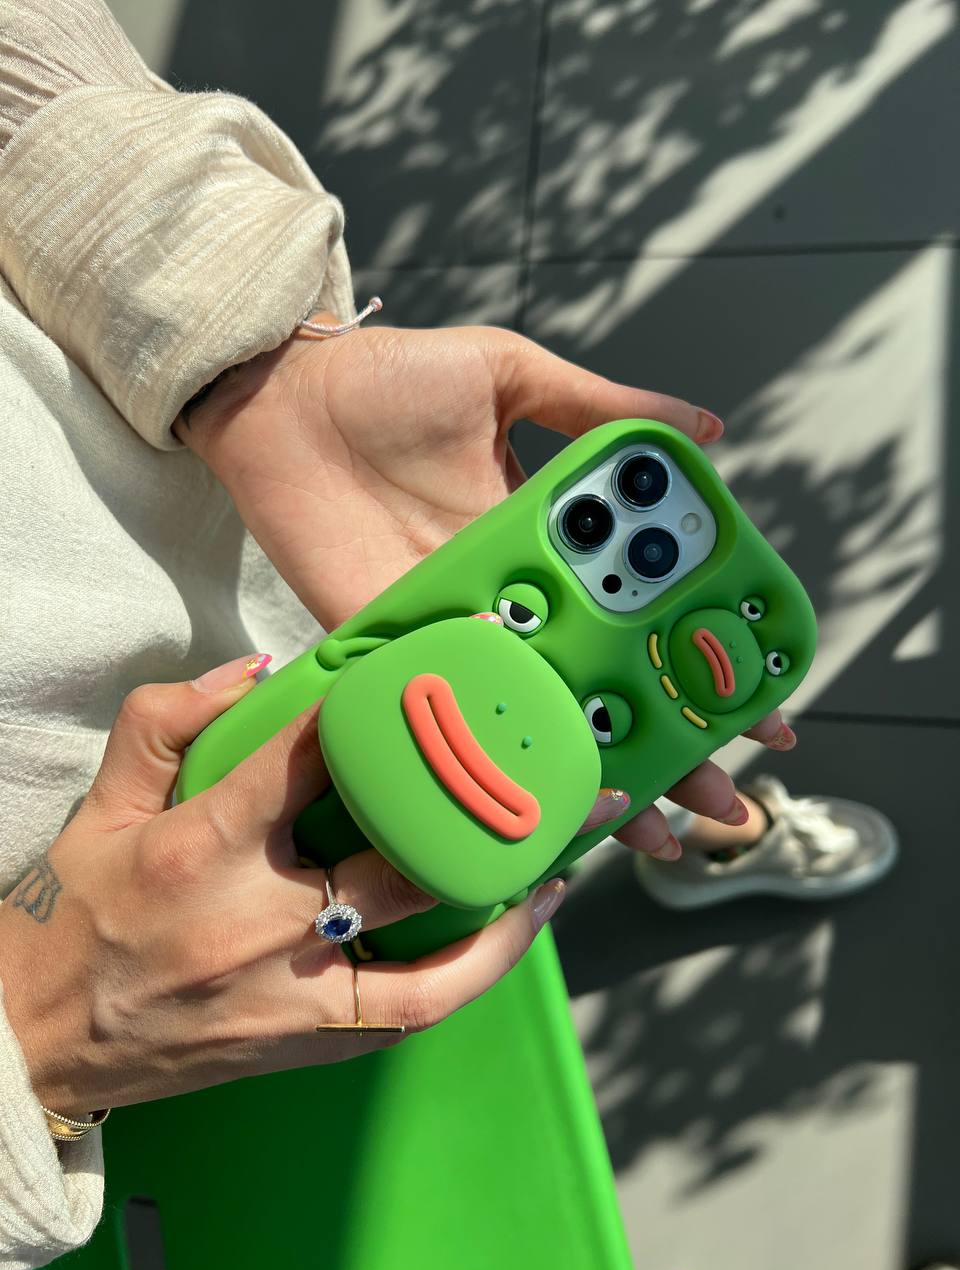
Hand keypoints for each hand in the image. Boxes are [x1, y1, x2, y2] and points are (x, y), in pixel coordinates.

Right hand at [0, 660, 564, 1116]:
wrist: (40, 1042)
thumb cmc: (76, 916)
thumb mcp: (99, 805)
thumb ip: (165, 722)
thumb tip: (257, 672)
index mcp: (198, 848)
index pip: (306, 759)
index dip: (381, 704)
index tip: (448, 663)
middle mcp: (252, 922)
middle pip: (394, 854)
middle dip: (476, 803)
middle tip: (549, 762)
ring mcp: (287, 991)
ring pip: (425, 951)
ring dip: (505, 905)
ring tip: (563, 855)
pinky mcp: (305, 1042)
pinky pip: (410, 1013)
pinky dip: (474, 971)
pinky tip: (516, 925)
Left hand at [176, 321, 794, 860]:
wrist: (279, 395)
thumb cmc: (387, 377)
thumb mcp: (507, 374)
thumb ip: (596, 406)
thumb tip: (707, 431)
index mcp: (549, 536)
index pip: (640, 608)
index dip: (698, 655)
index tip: (759, 697)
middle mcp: (513, 592)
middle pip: (602, 682)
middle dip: (669, 745)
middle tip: (728, 799)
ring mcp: (458, 625)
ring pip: (540, 715)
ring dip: (597, 775)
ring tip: (661, 836)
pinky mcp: (398, 645)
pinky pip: (458, 709)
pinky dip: (497, 756)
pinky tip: (547, 807)